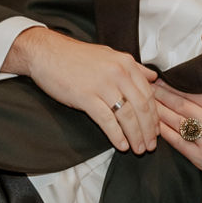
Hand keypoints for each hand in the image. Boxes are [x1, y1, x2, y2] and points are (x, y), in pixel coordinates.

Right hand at [4, 27, 157, 153]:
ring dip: (135, 136)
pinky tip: (121, 145)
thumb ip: (134, 67)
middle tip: (150, 146)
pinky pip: (107, 120)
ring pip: (127, 116)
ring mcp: (102, 85)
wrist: (46, 53)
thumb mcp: (109, 55)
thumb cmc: (76, 56)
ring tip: (138, 149)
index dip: (154, 116)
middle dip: (148, 130)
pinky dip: (116, 135)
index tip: (155, 130)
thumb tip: (153, 77)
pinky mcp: (85, 96)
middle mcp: (118, 73)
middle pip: (142, 107)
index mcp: (126, 63)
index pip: (148, 94)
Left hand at [153, 81, 201, 170]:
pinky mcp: (198, 156)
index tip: (160, 81)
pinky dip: (163, 130)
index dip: (173, 86)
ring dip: (159, 110)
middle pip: (181, 104)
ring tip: (148, 103)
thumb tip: (197, 83)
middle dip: (162, 95)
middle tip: (148, 88)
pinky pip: (175, 139)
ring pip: (176, 120)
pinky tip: (154, 123)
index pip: (192, 93)